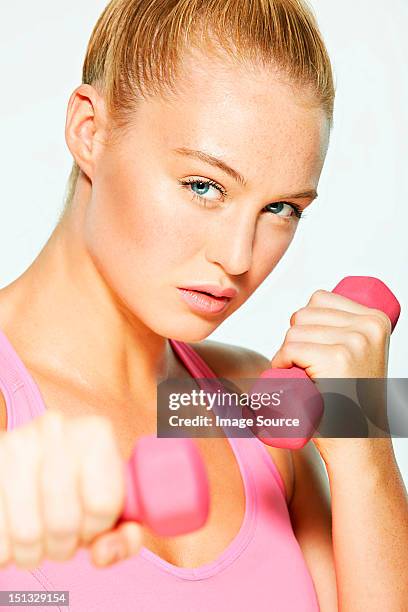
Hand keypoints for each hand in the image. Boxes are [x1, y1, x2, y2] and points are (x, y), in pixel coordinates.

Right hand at [0, 410, 142, 569]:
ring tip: (39, 534)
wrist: (30, 457)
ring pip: (27, 534)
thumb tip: (103, 553)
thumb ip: (123, 534)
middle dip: (64, 545)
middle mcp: (55, 430)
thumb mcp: (109, 502)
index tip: (91, 524)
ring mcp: (16, 445)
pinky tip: (14, 529)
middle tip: (62, 536)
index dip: (97, 529)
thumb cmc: (78, 485)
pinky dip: (7, 550)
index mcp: (95, 433)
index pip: (102, 505)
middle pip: (63, 522)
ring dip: (34, 551)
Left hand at [269, 289, 392, 460]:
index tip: (314, 350)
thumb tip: (308, 308)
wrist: (358, 443)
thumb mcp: (359, 355)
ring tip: (303, 375)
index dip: (305, 323)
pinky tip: (293, 377)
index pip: (319, 299)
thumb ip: (344, 329)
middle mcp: (369, 326)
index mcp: (376, 319)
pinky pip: (290, 348)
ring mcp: (354, 342)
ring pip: (294, 332)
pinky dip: (281, 362)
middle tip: (307, 368)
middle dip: (295, 339)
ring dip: (287, 353)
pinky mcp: (336, 359)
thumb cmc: (349, 402)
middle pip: (304, 314)